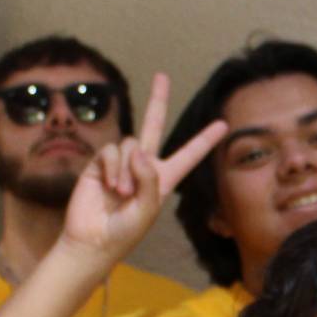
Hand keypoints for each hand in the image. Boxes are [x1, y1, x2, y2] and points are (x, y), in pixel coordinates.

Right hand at [59, 71, 229, 264]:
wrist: (92, 240)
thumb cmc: (125, 231)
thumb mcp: (147, 209)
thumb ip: (149, 179)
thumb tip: (139, 149)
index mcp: (164, 178)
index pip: (189, 154)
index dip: (205, 140)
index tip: (223, 124)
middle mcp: (144, 166)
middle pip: (153, 125)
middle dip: (157, 100)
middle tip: (162, 76)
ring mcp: (121, 162)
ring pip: (130, 144)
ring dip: (126, 169)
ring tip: (120, 193)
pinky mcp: (100, 163)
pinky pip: (110, 151)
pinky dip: (111, 167)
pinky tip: (107, 185)